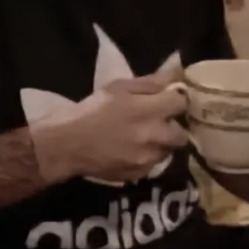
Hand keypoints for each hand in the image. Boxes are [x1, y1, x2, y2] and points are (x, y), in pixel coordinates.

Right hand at [30, 76, 187, 184]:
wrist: (67, 145)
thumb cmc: (92, 110)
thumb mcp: (119, 87)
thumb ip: (150, 82)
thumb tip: (174, 74)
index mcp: (149, 110)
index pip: (181, 103)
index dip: (175, 100)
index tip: (167, 100)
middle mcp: (154, 136)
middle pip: (181, 133)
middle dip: (173, 127)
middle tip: (159, 122)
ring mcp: (148, 158)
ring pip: (168, 151)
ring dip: (161, 143)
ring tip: (145, 137)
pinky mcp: (139, 174)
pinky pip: (153, 165)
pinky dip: (148, 157)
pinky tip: (132, 150)